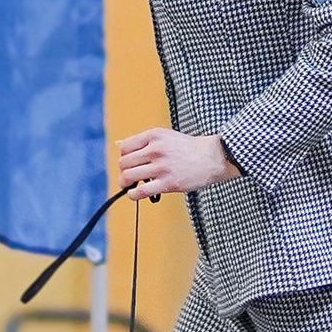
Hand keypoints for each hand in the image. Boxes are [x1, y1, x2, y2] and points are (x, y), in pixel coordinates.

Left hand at [117, 128, 237, 196]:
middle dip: (123, 171)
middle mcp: (155, 150)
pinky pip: (140, 191)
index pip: (124, 147)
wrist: (213, 157)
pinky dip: (132, 194)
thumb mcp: (164, 136)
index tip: (129, 163)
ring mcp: (161, 167)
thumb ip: (142, 141)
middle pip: (123, 163)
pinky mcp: (168, 183)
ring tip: (130, 185)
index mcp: (154, 136)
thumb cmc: (188, 148)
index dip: (124, 157)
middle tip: (129, 176)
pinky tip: (134, 194)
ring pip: (128, 176)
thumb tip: (118, 145)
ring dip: (125, 183)